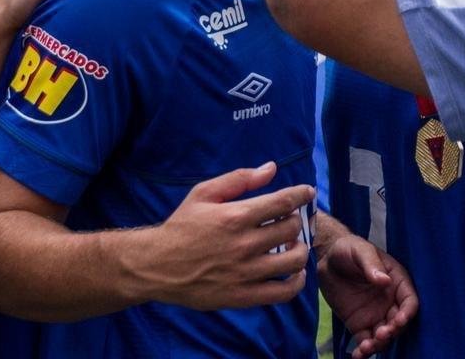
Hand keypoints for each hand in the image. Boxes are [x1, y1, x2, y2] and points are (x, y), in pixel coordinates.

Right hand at [141, 162, 314, 309]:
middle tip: (290, 220)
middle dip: (296, 220)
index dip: (302, 194)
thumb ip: (239, 178)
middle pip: (292, 228)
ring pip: (293, 259)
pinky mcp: (243, 296)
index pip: (284, 202)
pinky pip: (283, 292)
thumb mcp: (204, 193)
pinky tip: (294, 273)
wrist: (156, 266)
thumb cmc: (182, 226)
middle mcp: (244, 244)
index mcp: (236, 216)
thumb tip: (271, 168)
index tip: (308, 192)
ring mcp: (245, 272)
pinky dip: (296, 281)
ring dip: (299, 248)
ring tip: (292, 244)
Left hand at [318, 233, 417, 358]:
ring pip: (384, 336)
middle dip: (393, 331)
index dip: (407, 312)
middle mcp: (390, 301)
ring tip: (366, 347)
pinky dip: (364, 351)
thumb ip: (372, 264)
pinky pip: (365, 341)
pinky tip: (358, 355)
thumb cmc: (349, 249)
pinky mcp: (359, 324)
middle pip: (399, 322)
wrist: (327, 258)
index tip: (399, 320)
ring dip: (379, 344)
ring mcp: (375, 315)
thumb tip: (384, 281)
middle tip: (381, 334)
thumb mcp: (360, 251)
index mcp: (396, 282)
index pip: (409, 301)